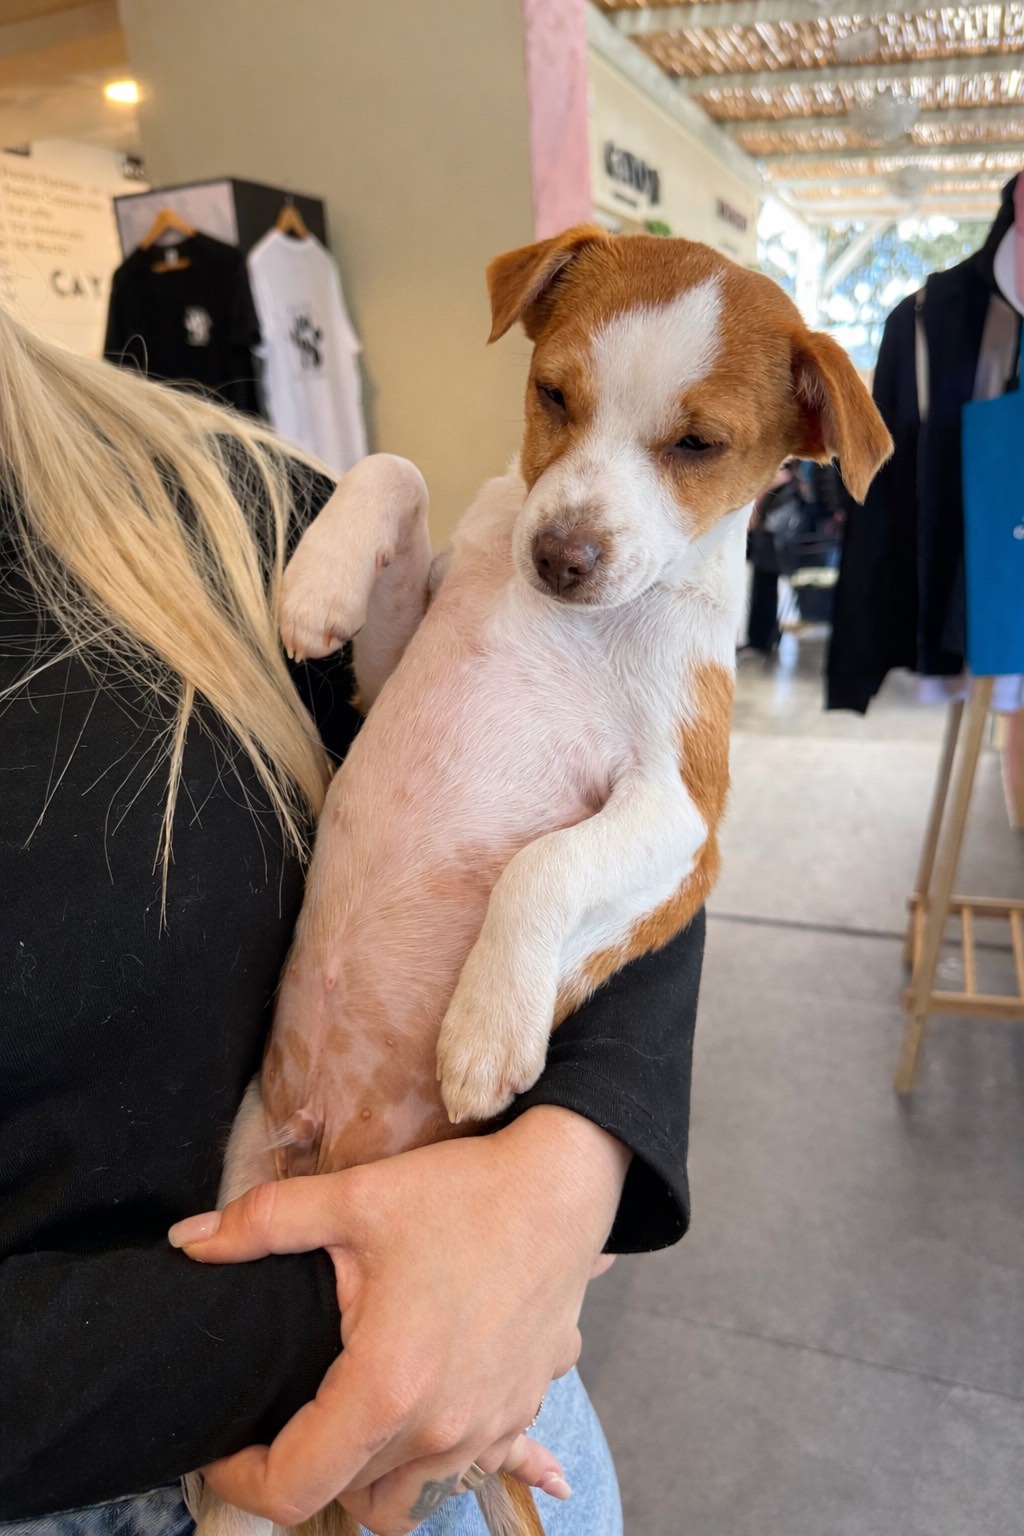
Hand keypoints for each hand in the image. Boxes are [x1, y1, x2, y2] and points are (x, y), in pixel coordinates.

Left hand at [168, 1107, 629, 1532]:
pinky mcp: (522, 1410)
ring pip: (411, 1499)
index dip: (239, 1479)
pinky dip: (440, 1460)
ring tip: (350, 1419)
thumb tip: (186, 1240)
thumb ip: (261, 1225)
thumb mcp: (353, 1199)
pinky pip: (470, 1468)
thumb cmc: (461, 1193)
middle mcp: (441, 1431)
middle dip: (308, 1469)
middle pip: (350, 1500)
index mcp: (387, 1389)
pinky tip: (433, 1417)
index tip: (224, 1446)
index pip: (292, 1488)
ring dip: (374, 1476)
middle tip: (285, 1415)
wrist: (564, 1185)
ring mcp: (489, 1428)